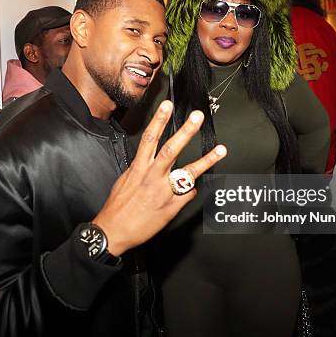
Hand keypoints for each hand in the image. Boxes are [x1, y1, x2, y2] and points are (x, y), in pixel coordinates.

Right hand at [92, 100, 226, 255]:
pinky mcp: (171, 207)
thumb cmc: (117, 207)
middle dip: (186, 132)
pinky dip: (190, 190)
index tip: (168, 105)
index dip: (159, 120)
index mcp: (138, 168)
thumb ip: (140, 169)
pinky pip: (187, 194)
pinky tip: (191, 189)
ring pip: (188, 172)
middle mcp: (152, 177)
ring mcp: (164, 192)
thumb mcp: (125, 180)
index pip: (150, 138)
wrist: (114, 231)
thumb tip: (151, 162)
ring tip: (221, 150)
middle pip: (171, 150)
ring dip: (206, 160)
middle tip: (197, 117)